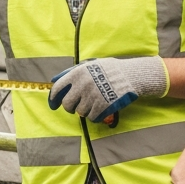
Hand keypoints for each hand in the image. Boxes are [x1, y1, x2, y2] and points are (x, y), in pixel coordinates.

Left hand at [48, 56, 168, 122]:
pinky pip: (92, 118)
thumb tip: (54, 80)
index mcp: (77, 73)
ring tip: (94, 103)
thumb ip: (71, 72)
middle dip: (71, 107)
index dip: (53, 99)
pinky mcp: (103, 106)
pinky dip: (95, 116)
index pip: (57, 89)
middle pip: (67, 105)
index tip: (53, 105)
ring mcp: (93, 96)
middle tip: (77, 106)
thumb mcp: (89, 65)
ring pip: (80, 113)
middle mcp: (83, 85)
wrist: (131, 75)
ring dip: (85, 111)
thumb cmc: (109, 70)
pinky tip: (100, 110)